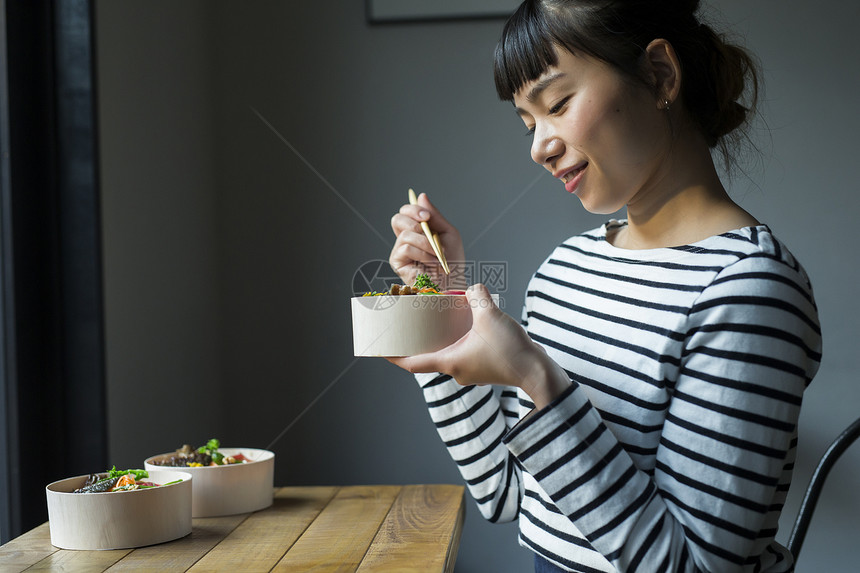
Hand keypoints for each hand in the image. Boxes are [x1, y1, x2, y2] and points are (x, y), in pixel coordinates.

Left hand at [387, 284, 569, 408]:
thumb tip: (472, 288)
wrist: (537, 372)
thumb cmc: (512, 351)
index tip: (377, 350)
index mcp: (450, 362)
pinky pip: (462, 354)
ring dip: (437, 342)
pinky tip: (464, 327)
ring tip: (432, 324)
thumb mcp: (490, 316)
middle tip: (404, 329)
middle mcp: (456, 370)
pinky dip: (456, 342)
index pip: (412, 363)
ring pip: (446, 356)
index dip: (392, 356)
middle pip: (426, 358)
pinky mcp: (483, 367)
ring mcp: (470, 371)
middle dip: (414, 345)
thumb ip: (477, 296)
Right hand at [389, 192, 464, 288]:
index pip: (406, 212)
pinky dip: (422, 253)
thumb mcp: (448, 232)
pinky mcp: (398, 262)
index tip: (427, 216)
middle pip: (398, 218)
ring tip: (437, 253)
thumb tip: (420, 196)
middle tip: (427, 226)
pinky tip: (431, 262)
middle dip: (414, 219)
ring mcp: (400, 250)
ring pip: (405, 234)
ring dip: (425, 242)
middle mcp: (406, 238)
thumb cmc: (452, 260)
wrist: (453, 282)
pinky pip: (405, 248)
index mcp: (417, 229)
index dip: (413, 209)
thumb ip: (435, 215)